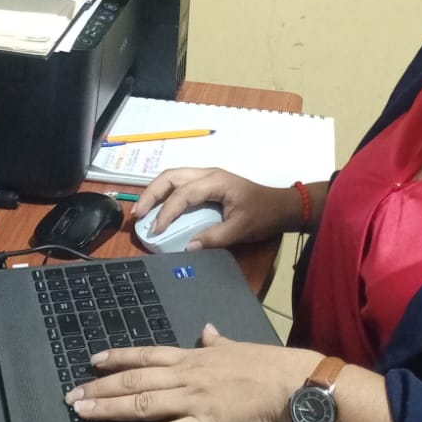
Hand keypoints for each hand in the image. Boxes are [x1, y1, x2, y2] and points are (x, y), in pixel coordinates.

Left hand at [66, 323, 322, 421]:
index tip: (92, 362)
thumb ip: (216, 341)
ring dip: (109, 408)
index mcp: (192, 357)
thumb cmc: (266, 364)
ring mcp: (192, 401)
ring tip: (82, 413)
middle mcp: (185, 376)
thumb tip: (208, 330)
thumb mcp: (236, 346)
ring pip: (142, 403)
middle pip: (134, 380)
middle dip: (100, 387)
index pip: (145, 354)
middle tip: (72, 396)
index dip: (116, 357)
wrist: (289, 384)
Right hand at [132, 168, 297, 249]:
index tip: (157, 231)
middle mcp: (208, 174)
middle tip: (139, 214)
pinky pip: (180, 183)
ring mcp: (207, 176)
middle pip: (170, 176)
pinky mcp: (208, 183)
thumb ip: (215, 237)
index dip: (166, 212)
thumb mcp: (241, 229)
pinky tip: (160, 206)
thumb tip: (188, 247)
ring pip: (173, 176)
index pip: (182, 194)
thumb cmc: (264, 214)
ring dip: (156, 191)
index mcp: (215, 182)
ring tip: (143, 210)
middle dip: (151, 194)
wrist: (282, 206)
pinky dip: (166, 193)